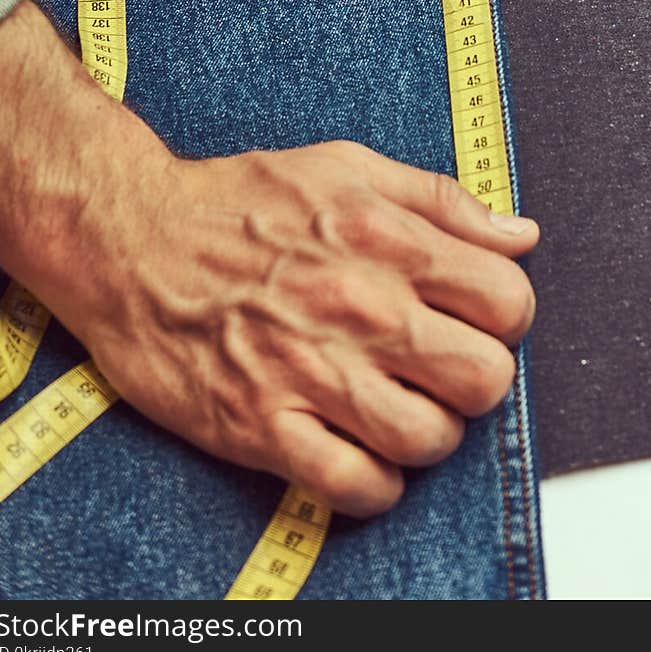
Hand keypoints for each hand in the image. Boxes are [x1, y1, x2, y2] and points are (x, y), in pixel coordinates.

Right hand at [0, 2, 537, 516]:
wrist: (130, 237)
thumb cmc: (238, 200)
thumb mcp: (347, 166)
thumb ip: (442, 200)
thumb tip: (520, 235)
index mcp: (387, 241)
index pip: (510, 301)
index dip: (505, 315)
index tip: (475, 317)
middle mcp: (359, 308)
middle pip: (486, 378)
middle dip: (476, 377)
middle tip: (441, 367)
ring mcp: (311, 372)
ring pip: (431, 438)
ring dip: (428, 432)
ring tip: (401, 409)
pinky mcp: (261, 425)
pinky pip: (356, 486)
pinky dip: (375, 483)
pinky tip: (362, 452)